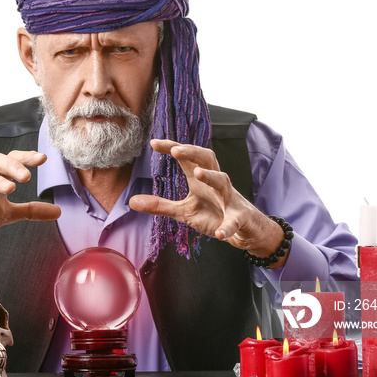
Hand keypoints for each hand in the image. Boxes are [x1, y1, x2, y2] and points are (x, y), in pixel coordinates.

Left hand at [129, 139, 285, 262]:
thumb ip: (160, 205)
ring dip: (211, 176)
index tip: (153, 142)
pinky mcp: (240, 218)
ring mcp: (230, 199)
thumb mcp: (184, 211)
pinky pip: (235, 220)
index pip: (187, 157)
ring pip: (223, 181)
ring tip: (197, 174)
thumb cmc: (214, 213)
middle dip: (193, 152)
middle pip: (207, 159)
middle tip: (176, 150)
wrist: (245, 230)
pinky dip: (228, 226)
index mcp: (200, 179)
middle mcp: (216, 184)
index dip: (172, 147)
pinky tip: (221, 233)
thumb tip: (131, 201)